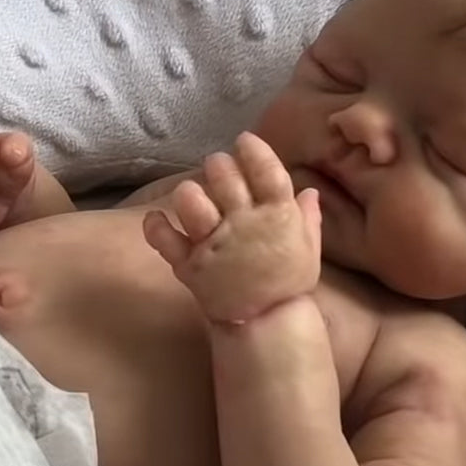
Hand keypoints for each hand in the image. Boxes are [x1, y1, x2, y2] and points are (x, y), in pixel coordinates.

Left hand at [143, 131, 320, 323]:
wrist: (265, 324)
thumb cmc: (287, 284)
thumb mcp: (310, 250)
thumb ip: (308, 218)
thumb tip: (308, 190)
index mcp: (278, 217)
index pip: (266, 170)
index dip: (254, 150)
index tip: (244, 142)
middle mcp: (244, 225)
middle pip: (224, 177)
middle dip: (218, 165)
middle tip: (217, 167)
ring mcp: (214, 245)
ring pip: (191, 202)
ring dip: (189, 192)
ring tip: (192, 194)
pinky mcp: (190, 265)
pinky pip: (164, 239)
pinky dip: (155, 226)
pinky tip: (155, 219)